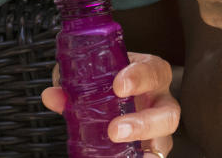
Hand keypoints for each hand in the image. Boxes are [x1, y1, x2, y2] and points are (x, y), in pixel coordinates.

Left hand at [42, 53, 179, 153]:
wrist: (119, 94)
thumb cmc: (113, 82)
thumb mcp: (96, 77)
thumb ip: (74, 84)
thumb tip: (53, 95)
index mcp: (150, 74)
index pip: (153, 71)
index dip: (139, 77)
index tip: (118, 85)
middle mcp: (160, 101)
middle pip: (168, 112)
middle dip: (143, 123)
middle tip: (115, 130)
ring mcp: (158, 128)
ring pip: (164, 140)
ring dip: (140, 147)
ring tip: (116, 150)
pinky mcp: (152, 148)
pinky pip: (153, 156)